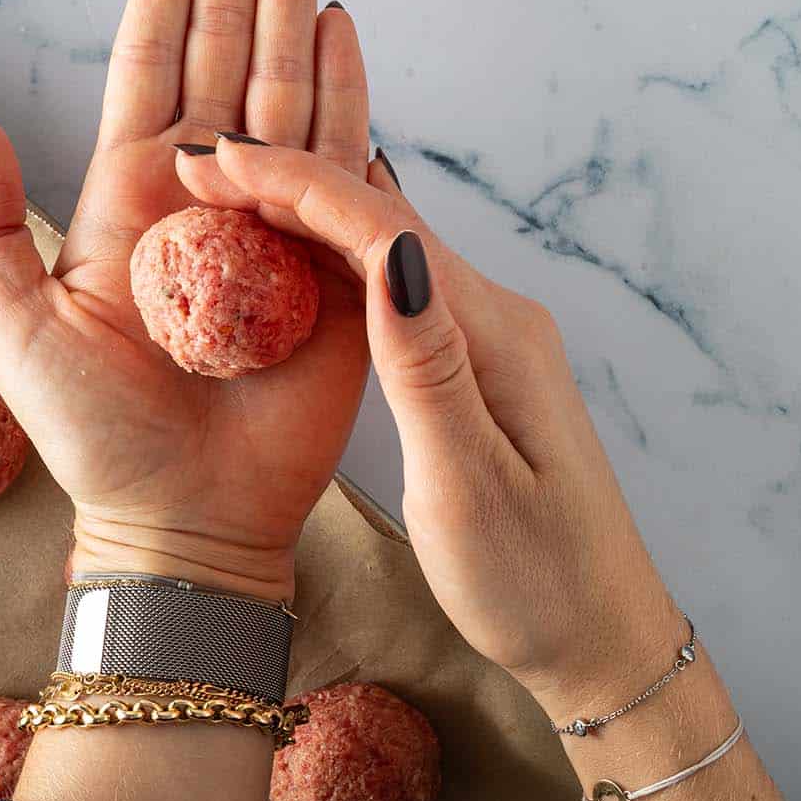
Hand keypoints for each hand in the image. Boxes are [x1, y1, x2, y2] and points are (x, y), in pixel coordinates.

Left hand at [0, 0, 371, 601]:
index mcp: (132, 191)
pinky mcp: (331, 253)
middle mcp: (207, 185)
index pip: (152, 61)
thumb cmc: (96, 438)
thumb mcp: (14, 331)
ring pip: (283, 81)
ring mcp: (273, 212)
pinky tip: (344, 26)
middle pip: (223, 48)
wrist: (187, 519)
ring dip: (291, 3)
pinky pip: (343, 152)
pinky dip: (346, 85)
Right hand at [173, 137, 680, 715]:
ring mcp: (488, 338)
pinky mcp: (475, 366)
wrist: (604, 639)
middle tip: (196, 168)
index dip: (294, 183)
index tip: (213, 161)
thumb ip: (426, 368)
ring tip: (224, 195)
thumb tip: (391, 250)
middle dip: (289, 183)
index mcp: (493, 334)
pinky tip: (290, 261)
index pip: (383, 227)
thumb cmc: (537, 582)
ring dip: (307, 216)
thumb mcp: (469, 485)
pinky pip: (395, 290)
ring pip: (385, 249)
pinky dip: (334, 265)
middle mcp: (496, 316)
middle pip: (382, 220)